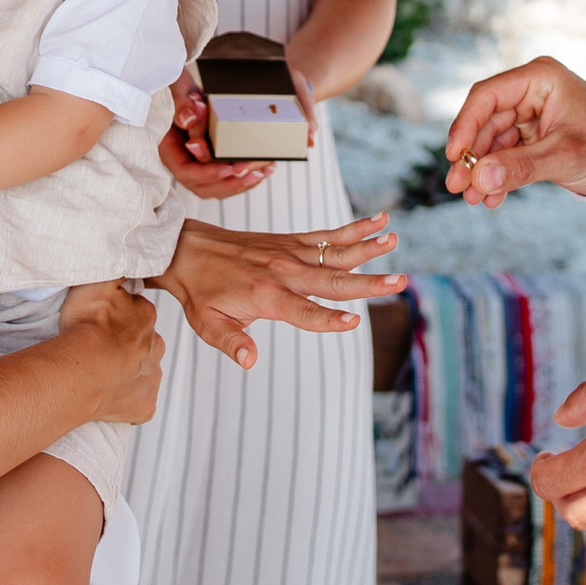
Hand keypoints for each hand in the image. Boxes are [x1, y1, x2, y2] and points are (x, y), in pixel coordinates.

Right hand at [58, 280, 163, 424]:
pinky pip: (140, 403)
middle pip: (145, 343)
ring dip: (129, 372)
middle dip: (129, 346)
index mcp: (146, 316)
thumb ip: (116, 269)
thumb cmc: (86, 326)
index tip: (103, 322)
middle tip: (102, 348)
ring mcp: (150, 378)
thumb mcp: (98, 282)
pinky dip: (128, 400)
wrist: (82, 369)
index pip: (139, 313)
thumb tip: (129, 257)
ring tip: (102, 373)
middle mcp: (155, 347)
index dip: (120, 317)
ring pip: (144, 372)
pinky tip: (109, 396)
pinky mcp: (144, 406)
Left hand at [152, 215, 402, 369]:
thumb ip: (232, 343)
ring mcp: (290, 253)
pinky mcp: (291, 242)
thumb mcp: (208, 324)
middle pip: (332, 280)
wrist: (187, 250)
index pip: (304, 312)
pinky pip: (327, 235)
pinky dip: (353, 230)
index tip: (354, 322)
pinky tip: (377, 223)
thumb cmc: (199, 292)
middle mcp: (283, 271)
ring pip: (335, 253)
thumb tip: (250, 362)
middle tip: (398, 282)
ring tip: (394, 240)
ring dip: (367, 248)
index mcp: (266, 295)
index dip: (327, 320)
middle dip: (367, 284)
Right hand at [159, 72, 271, 198]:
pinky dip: (244, 176)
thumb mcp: (178, 91)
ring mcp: (197, 163)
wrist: (185, 88)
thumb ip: (182, 105)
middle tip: (248, 171)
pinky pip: (226, 177)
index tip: (227, 167)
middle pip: (202, 186)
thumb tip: (189, 119)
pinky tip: (263, 168)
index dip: (206, 173)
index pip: (185, 172)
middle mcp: (183, 160)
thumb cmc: (178, 89)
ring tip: (261, 172)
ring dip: (240, 183)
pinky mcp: (211, 161)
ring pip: (217, 186)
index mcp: (170, 148)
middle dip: (227, 182)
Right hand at [441, 56, 585, 207]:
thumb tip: (478, 179)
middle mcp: (531, 91)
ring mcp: (531, 113)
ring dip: (482, 170)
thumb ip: (520, 167)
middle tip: (458, 187)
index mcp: (540, 79)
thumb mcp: (565, 158)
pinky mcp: (533, 135)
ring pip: (491, 140)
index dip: (465, 125)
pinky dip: (497, 174)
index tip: (455, 156)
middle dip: (472, 156)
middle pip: (485, 120)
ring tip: (473, 199)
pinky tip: (491, 198)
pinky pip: (505, 153)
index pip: (488, 96)